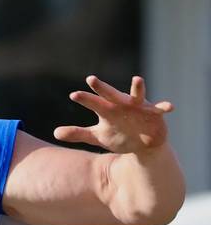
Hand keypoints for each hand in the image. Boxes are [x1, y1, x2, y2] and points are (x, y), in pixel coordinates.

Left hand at [54, 76, 173, 154]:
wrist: (142, 144)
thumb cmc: (118, 135)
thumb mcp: (97, 136)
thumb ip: (77, 133)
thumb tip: (55, 133)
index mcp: (107, 110)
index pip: (93, 103)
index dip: (85, 99)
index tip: (73, 95)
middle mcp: (122, 105)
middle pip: (110, 95)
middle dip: (102, 88)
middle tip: (90, 79)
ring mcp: (139, 108)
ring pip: (138, 96)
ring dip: (138, 88)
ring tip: (137, 80)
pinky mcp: (155, 115)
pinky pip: (160, 109)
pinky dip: (164, 107)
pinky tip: (169, 106)